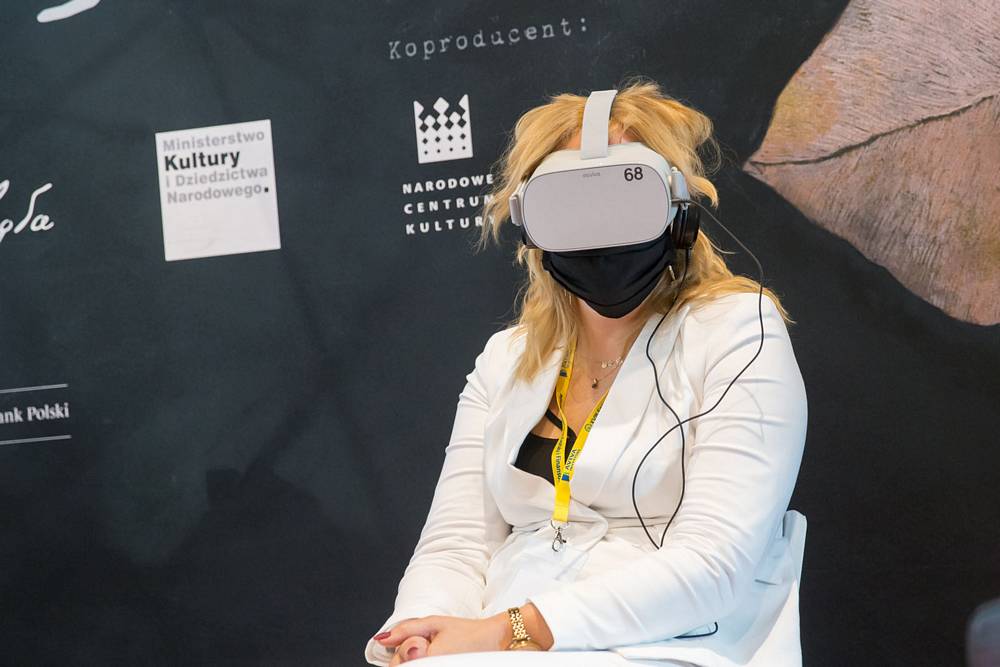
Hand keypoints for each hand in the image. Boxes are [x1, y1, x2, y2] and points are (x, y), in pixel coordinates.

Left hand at [378, 613, 509, 662]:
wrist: (494, 641)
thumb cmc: (466, 631)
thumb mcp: (434, 623)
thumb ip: (405, 630)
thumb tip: (381, 639)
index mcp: (428, 659)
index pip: (397, 665)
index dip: (402, 653)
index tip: (419, 643)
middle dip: (409, 658)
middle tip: (429, 646)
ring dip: (419, 661)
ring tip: (436, 653)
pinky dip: (427, 663)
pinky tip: (438, 657)